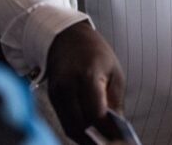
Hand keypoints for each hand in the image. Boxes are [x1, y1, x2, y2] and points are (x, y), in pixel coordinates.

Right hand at [46, 21, 125, 142]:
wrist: (66, 36)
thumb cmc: (95, 52)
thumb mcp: (114, 72)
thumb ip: (114, 102)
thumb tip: (117, 129)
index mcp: (88, 76)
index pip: (96, 114)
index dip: (108, 132)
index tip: (120, 140)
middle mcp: (68, 86)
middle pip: (81, 125)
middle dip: (97, 140)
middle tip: (111, 144)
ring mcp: (57, 92)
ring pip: (71, 127)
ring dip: (87, 139)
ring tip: (103, 141)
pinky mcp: (51, 97)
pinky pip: (65, 121)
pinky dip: (78, 131)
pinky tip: (91, 134)